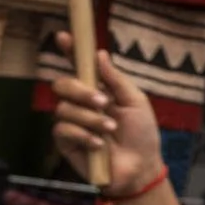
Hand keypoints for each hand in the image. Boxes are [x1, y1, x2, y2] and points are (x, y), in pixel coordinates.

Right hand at [46, 37, 161, 191]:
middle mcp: (81, 104)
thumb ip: (116, 79)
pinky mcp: (66, 142)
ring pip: (63, 108)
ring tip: (110, 129)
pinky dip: (83, 134)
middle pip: (62, 84)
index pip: (79, 67)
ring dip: (90, 118)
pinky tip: (99, 145)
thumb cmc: (142, 135)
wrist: (141, 168)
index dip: (70, 51)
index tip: (64, 36)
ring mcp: (72, 122)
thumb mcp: (135, 102)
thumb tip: (99, 53)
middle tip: (103, 101)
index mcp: (98, 90)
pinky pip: (63, 129)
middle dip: (80, 90)